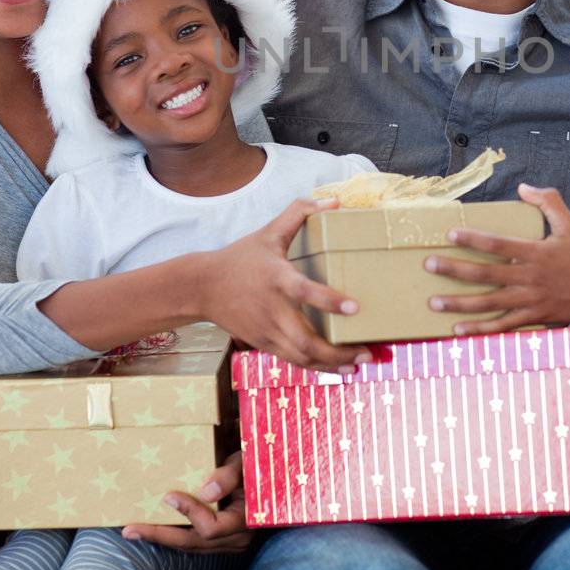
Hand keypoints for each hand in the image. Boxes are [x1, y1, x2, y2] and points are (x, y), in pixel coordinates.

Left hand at [123, 451, 250, 553]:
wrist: (266, 478)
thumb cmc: (255, 465)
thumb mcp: (246, 462)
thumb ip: (230, 475)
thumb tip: (207, 491)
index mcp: (245, 519)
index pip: (211, 527)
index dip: (190, 513)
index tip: (169, 496)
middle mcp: (235, 537)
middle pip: (192, 542)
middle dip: (160, 535)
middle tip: (131, 530)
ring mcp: (226, 542)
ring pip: (188, 545)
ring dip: (160, 537)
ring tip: (134, 531)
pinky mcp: (217, 541)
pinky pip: (191, 541)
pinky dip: (171, 535)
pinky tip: (152, 528)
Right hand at [202, 198, 369, 372]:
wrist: (201, 287)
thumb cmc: (240, 258)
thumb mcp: (268, 232)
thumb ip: (299, 212)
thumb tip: (334, 202)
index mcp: (277, 279)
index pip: (306, 292)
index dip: (330, 301)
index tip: (355, 307)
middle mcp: (273, 310)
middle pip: (306, 341)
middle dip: (339, 352)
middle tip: (367, 352)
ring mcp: (267, 331)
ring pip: (301, 358)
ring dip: (332, 365)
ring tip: (358, 364)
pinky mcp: (263, 344)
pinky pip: (292, 361)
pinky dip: (316, 368)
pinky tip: (337, 367)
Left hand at [425, 183, 569, 333]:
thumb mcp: (569, 224)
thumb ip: (548, 201)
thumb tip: (524, 186)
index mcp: (535, 252)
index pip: (498, 244)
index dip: (472, 239)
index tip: (449, 234)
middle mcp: (529, 277)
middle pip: (485, 274)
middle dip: (454, 270)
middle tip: (429, 265)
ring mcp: (529, 301)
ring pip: (488, 303)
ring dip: (459, 303)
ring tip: (434, 301)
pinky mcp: (533, 318)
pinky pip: (502, 326)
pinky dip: (480, 329)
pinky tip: (458, 329)